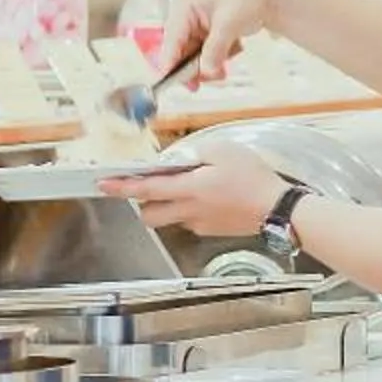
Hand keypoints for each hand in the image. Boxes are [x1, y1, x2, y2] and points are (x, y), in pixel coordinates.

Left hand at [106, 138, 284, 237]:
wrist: (278, 209)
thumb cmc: (254, 177)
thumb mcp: (224, 150)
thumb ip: (195, 153)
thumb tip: (179, 160)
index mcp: (189, 189)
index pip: (145, 189)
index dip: (121, 187)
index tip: (102, 184)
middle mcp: (189, 211)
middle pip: (149, 216)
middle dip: (142, 203)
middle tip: (150, 187)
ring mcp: (200, 224)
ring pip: (170, 220)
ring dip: (167, 206)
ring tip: (186, 189)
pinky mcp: (212, 231)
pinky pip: (190, 222)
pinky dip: (189, 210)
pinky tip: (209, 198)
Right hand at [155, 0, 282, 84]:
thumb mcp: (230, 24)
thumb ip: (216, 49)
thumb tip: (206, 72)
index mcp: (183, 5)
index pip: (171, 38)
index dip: (169, 61)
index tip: (169, 82)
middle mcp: (184, 15)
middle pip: (179, 51)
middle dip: (196, 68)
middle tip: (207, 81)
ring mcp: (195, 25)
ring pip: (193, 56)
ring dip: (210, 65)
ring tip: (224, 70)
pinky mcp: (205, 34)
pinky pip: (205, 54)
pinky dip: (219, 58)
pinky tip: (235, 48)